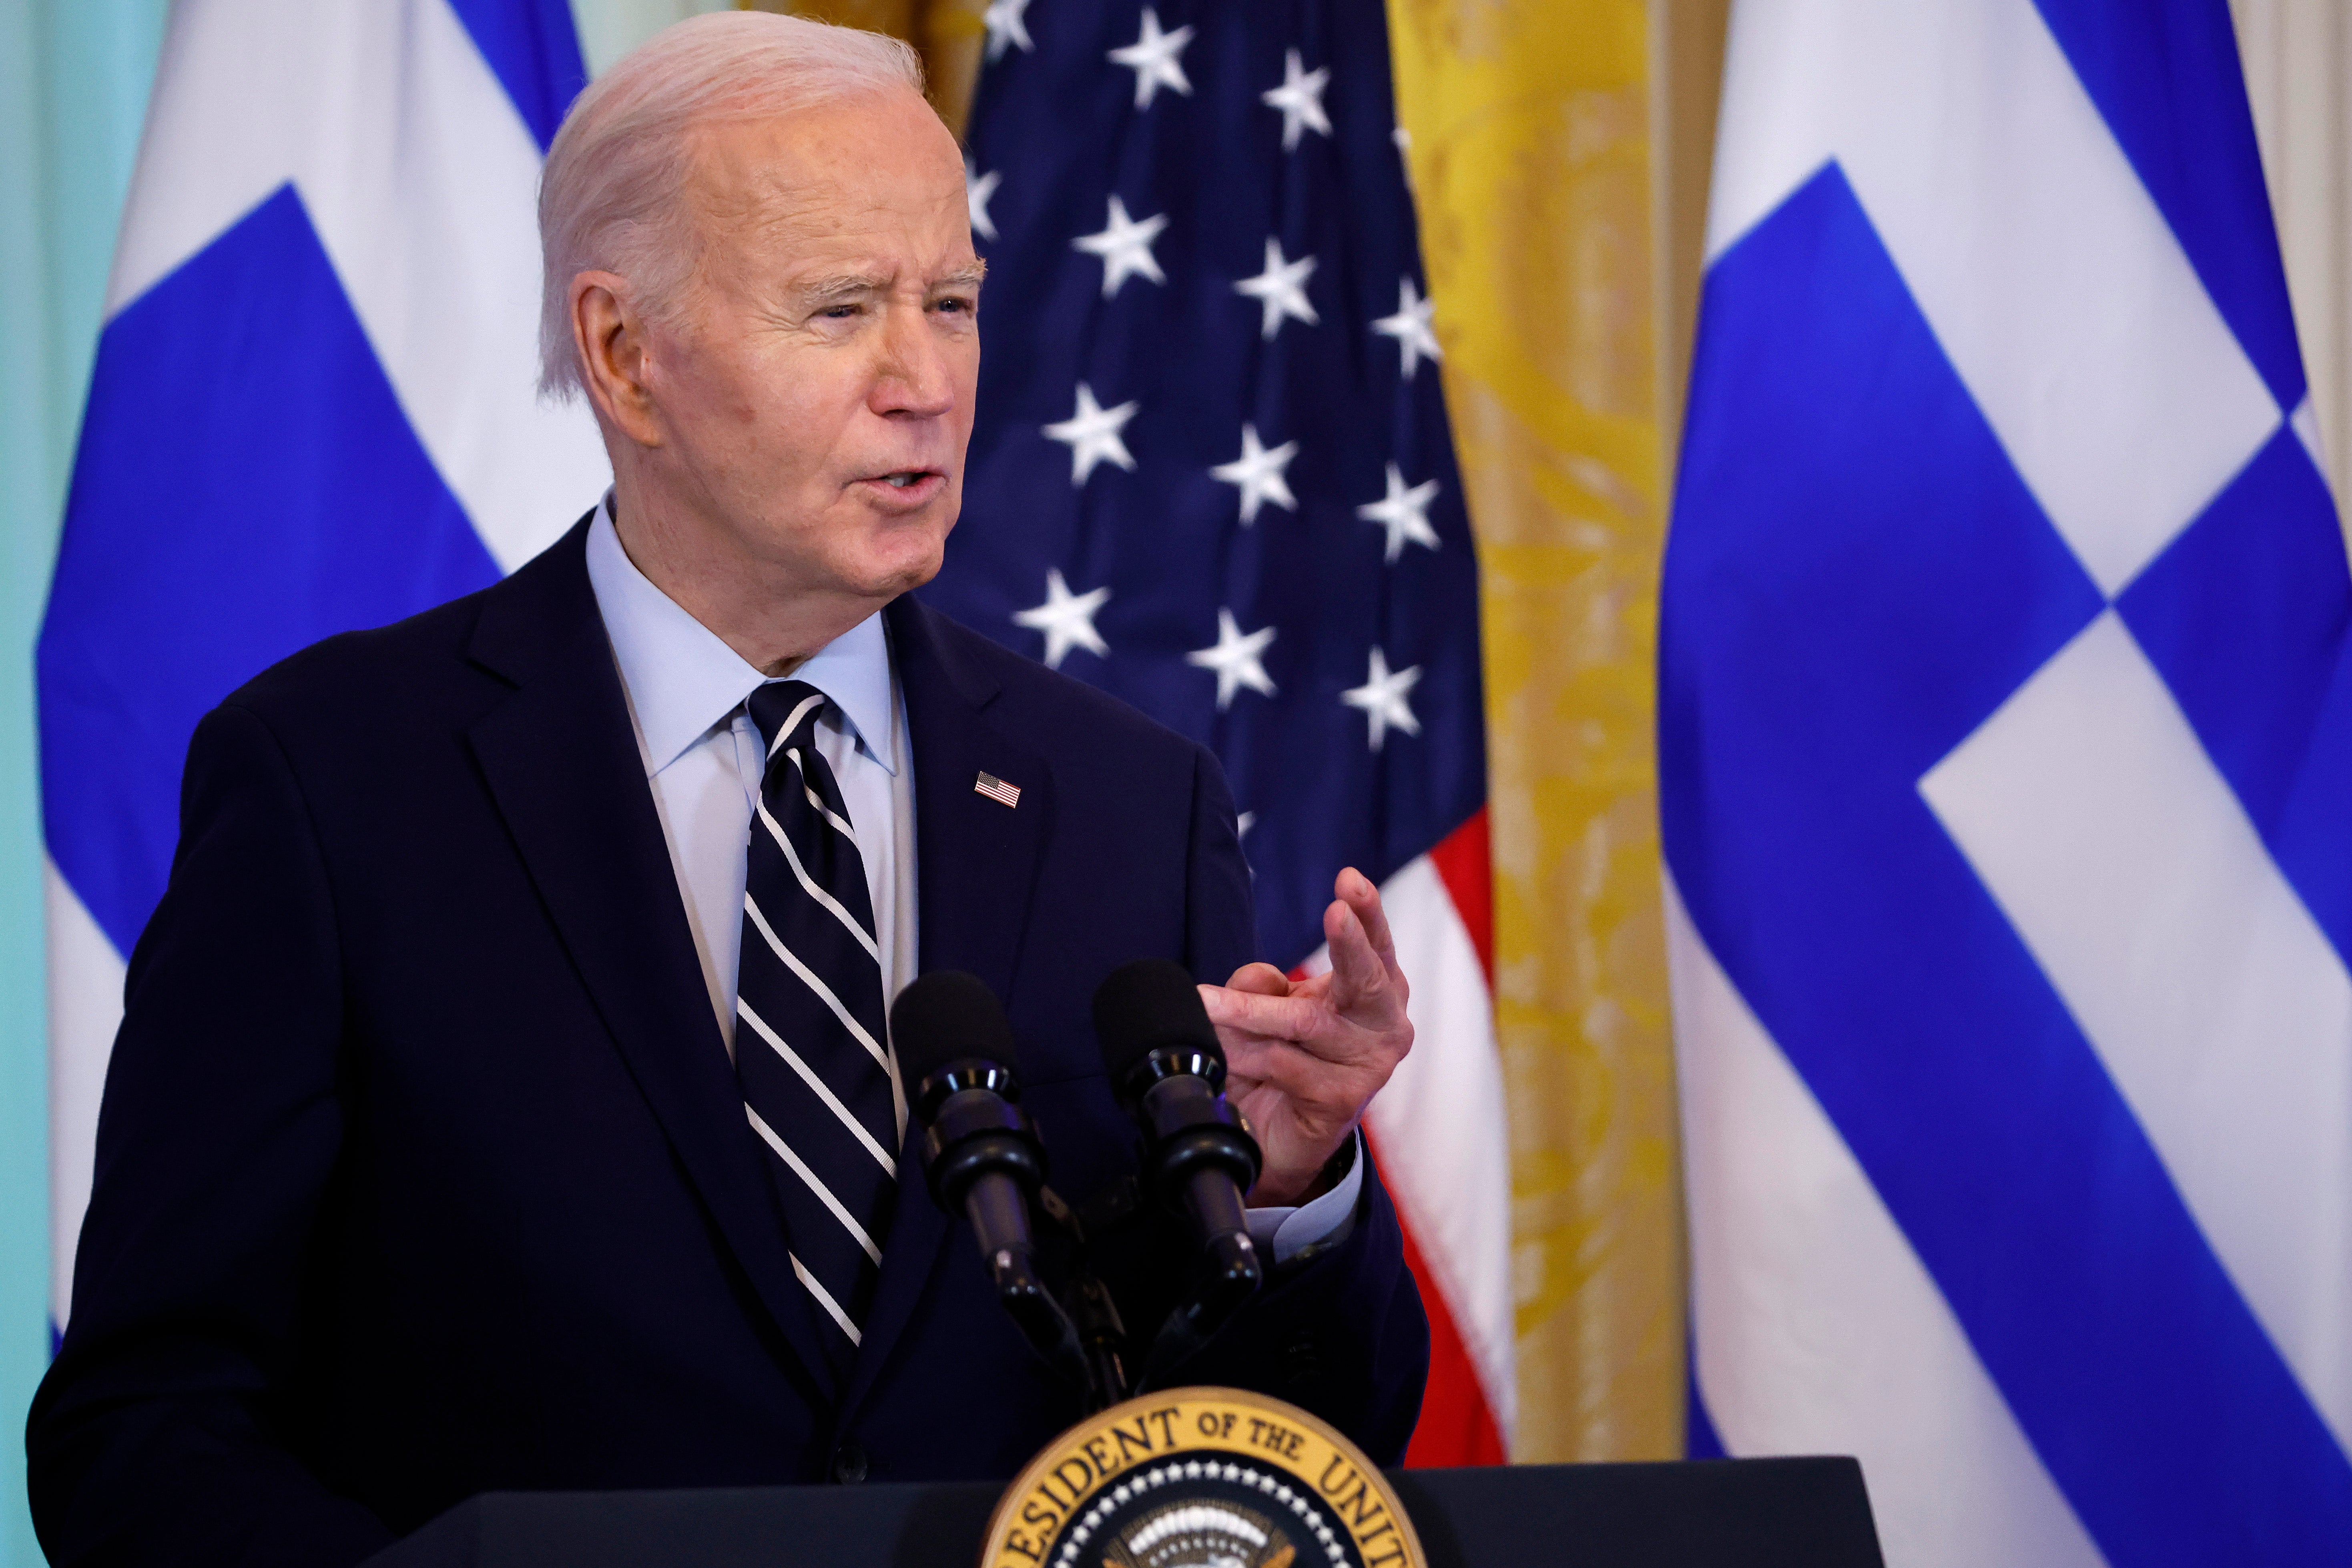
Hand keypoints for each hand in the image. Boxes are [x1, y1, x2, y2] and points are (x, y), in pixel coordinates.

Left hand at [1198, 868, 1412, 1205]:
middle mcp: (1383, 1027)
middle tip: (1335, 911)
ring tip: (1204, 1003)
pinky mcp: (1342, 1102)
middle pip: (1370, 979)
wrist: (1275, 1137)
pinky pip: (1285, 1064)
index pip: (1377, 947)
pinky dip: (1247, 1056)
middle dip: (1350, 944)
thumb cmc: (1281, 1058)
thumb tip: (1261, 979)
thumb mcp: (1273, 1008)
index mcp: (1375, 993)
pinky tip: (1227, 1059)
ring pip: (1304, 1022)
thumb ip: (1265, 985)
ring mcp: (1368, 1068)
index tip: (1349, 880)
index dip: (1367, 913)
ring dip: (1248, 1015)